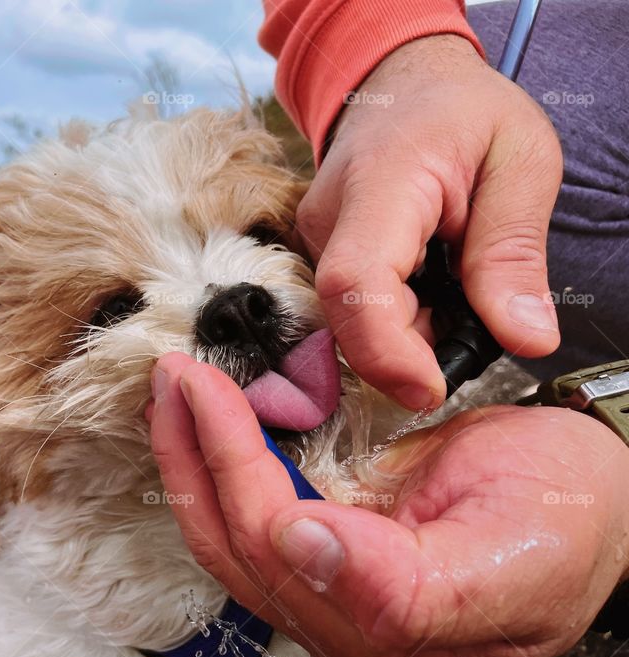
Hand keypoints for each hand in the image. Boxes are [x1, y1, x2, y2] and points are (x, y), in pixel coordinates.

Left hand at [149, 352, 628, 656]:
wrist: (586, 501)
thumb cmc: (568, 516)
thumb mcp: (516, 545)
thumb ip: (406, 581)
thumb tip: (302, 548)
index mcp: (402, 636)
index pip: (289, 560)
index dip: (245, 482)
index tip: (216, 404)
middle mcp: (352, 632)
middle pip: (241, 547)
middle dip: (199, 453)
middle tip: (178, 377)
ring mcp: (331, 601)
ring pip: (228, 539)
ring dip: (190, 460)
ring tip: (172, 395)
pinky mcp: (321, 567)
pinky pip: (245, 522)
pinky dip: (214, 469)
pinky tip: (198, 429)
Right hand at [298, 35, 562, 409]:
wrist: (402, 82)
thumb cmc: (463, 112)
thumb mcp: (519, 163)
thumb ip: (514, 253)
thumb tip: (525, 338)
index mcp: (380, 184)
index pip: (355, 282)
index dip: (387, 351)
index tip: (432, 390)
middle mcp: (329, 218)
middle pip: (349, 318)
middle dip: (412, 352)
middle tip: (474, 328)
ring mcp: (315, 239)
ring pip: (351, 322)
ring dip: (409, 333)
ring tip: (456, 288)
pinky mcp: (319, 255)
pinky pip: (354, 310)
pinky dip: (398, 319)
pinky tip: (429, 287)